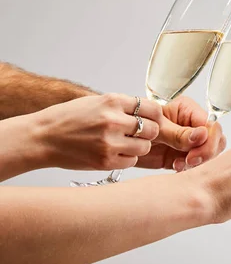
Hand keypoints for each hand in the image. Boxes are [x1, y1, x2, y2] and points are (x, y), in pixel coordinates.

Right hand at [34, 94, 161, 169]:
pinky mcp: (106, 161)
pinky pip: (132, 161)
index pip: (152, 108)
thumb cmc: (68, 119)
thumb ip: (122, 106)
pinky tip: (114, 153)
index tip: (149, 119)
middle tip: (137, 133)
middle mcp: (113, 120)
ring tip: (123, 143)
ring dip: (138, 146)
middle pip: (153, 129)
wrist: (42, 137)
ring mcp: (110, 142)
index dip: (154, 116)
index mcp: (112, 101)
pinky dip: (126, 158)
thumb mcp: (96, 102)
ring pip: (145, 147)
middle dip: (148, 132)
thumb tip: (148, 112)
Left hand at [136, 96, 225, 170]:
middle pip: (216, 140)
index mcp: (188, 110)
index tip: (192, 155)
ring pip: (210, 153)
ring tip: (179, 165)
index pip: (211, 126)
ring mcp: (190, 141)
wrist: (118, 141)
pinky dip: (191, 169)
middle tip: (188, 162)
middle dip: (206, 154)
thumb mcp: (155, 129)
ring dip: (199, 163)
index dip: (207, 142)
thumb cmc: (132, 126)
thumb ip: (179, 133)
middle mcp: (193, 125)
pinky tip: (177, 168)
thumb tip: (202, 135)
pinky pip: (198, 164)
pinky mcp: (184, 156)